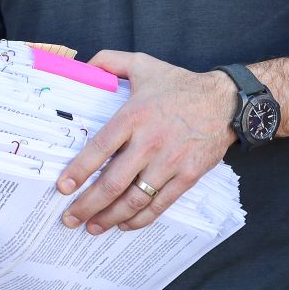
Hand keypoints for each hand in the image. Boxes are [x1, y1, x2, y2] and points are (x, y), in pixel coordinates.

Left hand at [55, 51, 235, 233]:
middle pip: (113, 182)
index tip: (63, 187)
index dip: (79, 171)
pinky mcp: (188, 176)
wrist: (225, 101)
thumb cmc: (180, 85)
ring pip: (135, 199)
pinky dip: (141, 218)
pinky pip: (161, 204)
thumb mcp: (143, 64)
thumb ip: (109, 62)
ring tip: (93, 227)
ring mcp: (170, 162)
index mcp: (134, 116)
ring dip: (110, 217)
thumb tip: (82, 67)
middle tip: (69, 218)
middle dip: (88, 204)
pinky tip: (125, 224)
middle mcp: (150, 142)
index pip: (99, 148)